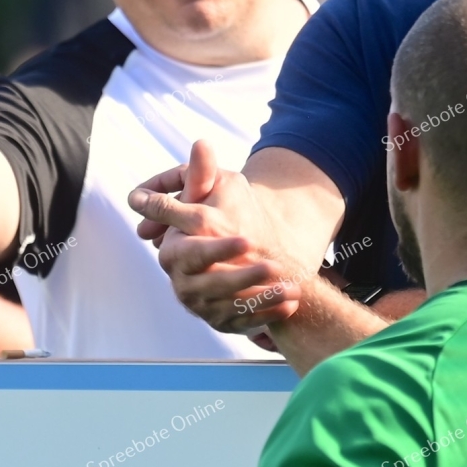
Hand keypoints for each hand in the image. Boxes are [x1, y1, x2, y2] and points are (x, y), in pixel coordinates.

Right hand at [127, 139, 306, 333]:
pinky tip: (292, 304)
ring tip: (292, 287)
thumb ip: (200, 175)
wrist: (229, 254)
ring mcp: (203, 308)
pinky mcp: (223, 322)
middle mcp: (184, 284)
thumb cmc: (210, 218)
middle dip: (243, 277)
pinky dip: (269, 314)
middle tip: (272, 267)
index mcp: (174, 254)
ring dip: (262, 298)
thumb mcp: (204, 196)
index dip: (218, 249)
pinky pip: (246, 323)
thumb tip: (201, 143)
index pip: (193, 253)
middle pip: (213, 285)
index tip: (247, 241)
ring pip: (232, 307)